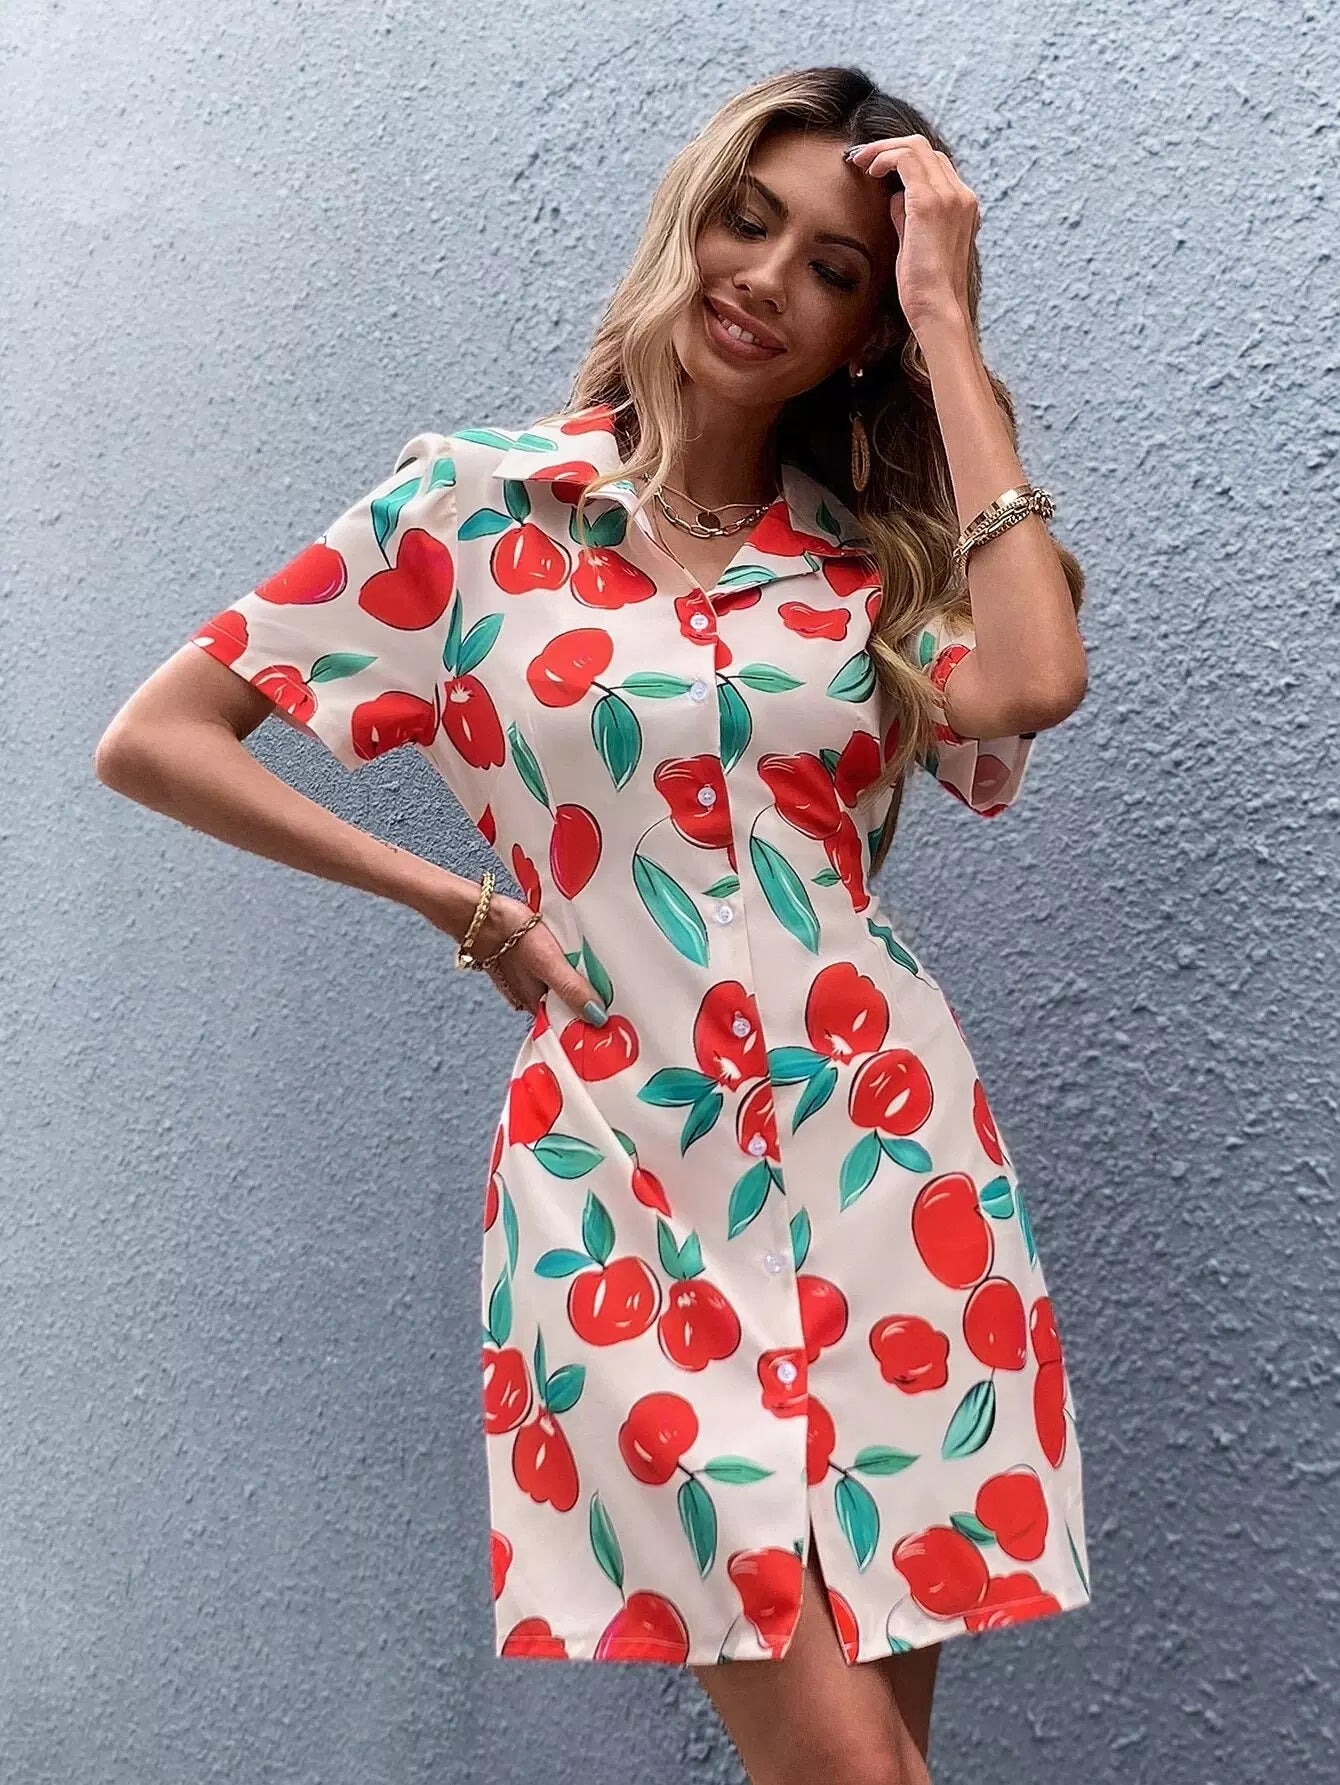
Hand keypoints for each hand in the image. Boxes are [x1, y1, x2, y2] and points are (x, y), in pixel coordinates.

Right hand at [420, 879, 607, 1022]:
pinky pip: (551, 970)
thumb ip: (572, 990)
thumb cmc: (514, 936)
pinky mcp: (526, 962)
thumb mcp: (550, 964)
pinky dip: (563, 965)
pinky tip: (573, 955)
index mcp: (535, 1005)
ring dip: (576, 980)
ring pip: (558, 987)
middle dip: (586, 998)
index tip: (614, 1013)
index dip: (590, 1018)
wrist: (483, 912)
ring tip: (597, 971)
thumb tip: (598, 1017)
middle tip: (611, 989)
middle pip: (565, 1005)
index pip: (568, 1023)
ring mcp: (526, 980)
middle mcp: (529, 997)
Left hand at [844, 133, 978, 333]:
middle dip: (889, 148)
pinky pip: (905, 159)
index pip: (934, 165)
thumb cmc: (925, 289)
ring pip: (915, 147)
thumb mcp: (916, 244)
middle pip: (926, 150)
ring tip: (860, 161)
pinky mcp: (929, 203)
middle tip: (861, 159)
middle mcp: (961, 196)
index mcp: (963, 207)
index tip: (875, 168)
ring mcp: (949, 197)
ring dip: (883, 149)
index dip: (902, 160)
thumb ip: (909, 217)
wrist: (937, 311)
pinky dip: (883, 157)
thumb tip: (895, 197)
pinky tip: (868, 169)